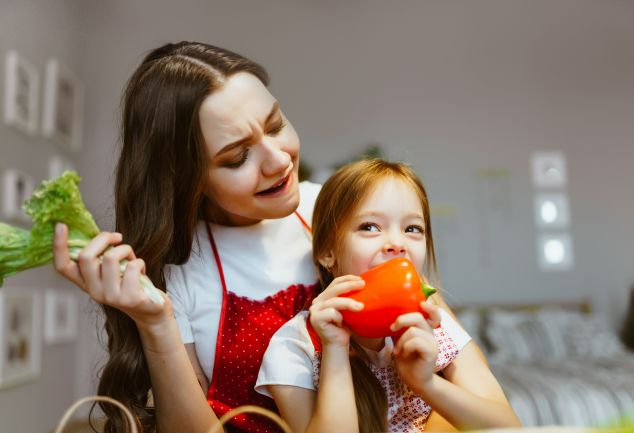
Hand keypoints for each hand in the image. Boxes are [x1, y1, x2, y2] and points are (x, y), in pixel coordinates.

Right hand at [53, 223, 169, 329]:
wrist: (151, 309)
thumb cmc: (130, 283)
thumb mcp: (110, 270)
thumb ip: (100, 256)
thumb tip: (98, 234)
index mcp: (85, 283)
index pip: (62, 267)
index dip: (58, 246)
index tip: (60, 225)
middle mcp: (94, 291)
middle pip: (86, 256)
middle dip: (103, 238)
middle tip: (117, 237)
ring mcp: (111, 297)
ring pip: (110, 258)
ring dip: (125, 249)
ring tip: (132, 258)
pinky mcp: (130, 298)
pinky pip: (132, 266)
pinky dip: (140, 262)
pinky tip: (141, 271)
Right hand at [309, 275, 364, 346]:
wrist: (338, 345)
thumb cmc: (344, 327)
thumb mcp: (347, 309)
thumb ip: (349, 297)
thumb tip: (363, 284)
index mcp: (324, 296)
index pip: (335, 282)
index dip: (348, 278)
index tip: (361, 279)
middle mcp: (318, 301)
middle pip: (334, 289)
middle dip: (350, 285)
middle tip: (363, 285)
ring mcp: (315, 309)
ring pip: (334, 301)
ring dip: (349, 303)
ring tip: (361, 307)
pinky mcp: (316, 318)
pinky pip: (332, 313)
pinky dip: (339, 318)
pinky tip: (340, 324)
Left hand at [391, 302, 440, 392]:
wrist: (414, 380)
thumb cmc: (407, 360)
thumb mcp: (400, 340)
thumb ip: (399, 329)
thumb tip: (387, 317)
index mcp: (425, 329)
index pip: (434, 313)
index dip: (430, 306)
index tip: (422, 303)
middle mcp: (431, 333)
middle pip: (418, 317)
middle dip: (401, 320)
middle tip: (392, 329)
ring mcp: (433, 343)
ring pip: (414, 331)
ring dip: (401, 340)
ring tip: (398, 350)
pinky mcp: (432, 352)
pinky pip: (416, 342)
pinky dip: (406, 347)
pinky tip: (404, 354)